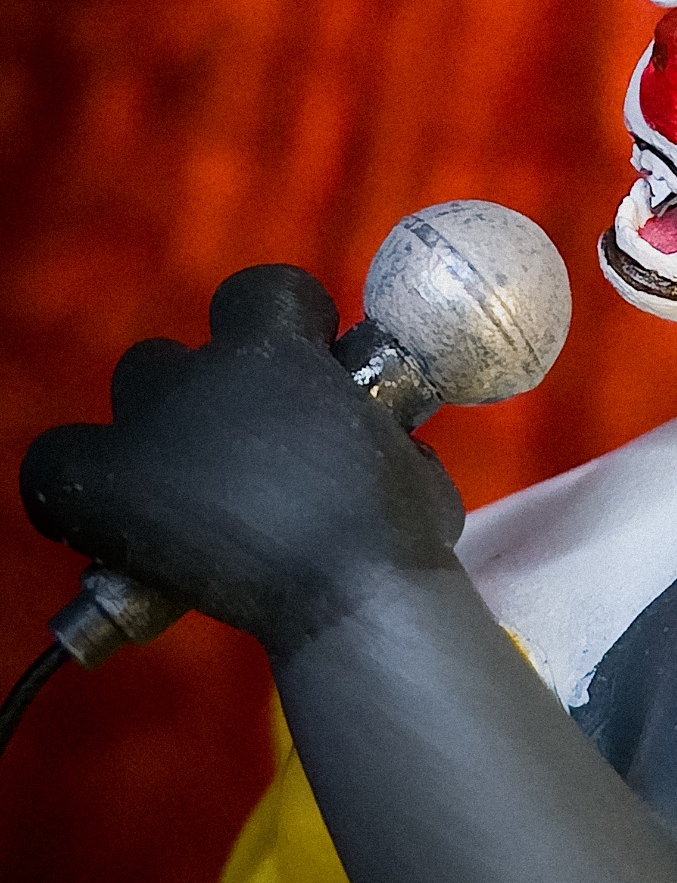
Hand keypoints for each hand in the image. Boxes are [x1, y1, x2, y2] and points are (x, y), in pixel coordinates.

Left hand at [21, 266, 465, 652]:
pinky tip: (114, 523)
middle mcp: (204, 372)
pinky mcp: (108, 489)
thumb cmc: (399, 528)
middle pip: (177, 357)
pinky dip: (78, 488)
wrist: (351, 592)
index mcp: (281, 351)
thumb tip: (383, 446)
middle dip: (210, 393)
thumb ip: (384, 432)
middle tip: (251, 452)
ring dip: (158, 432)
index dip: (286, 323)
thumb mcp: (413, 459)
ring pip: (131, 398)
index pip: (266, 290)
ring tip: (187, 493)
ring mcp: (149, 428)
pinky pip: (57, 467)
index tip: (311, 367)